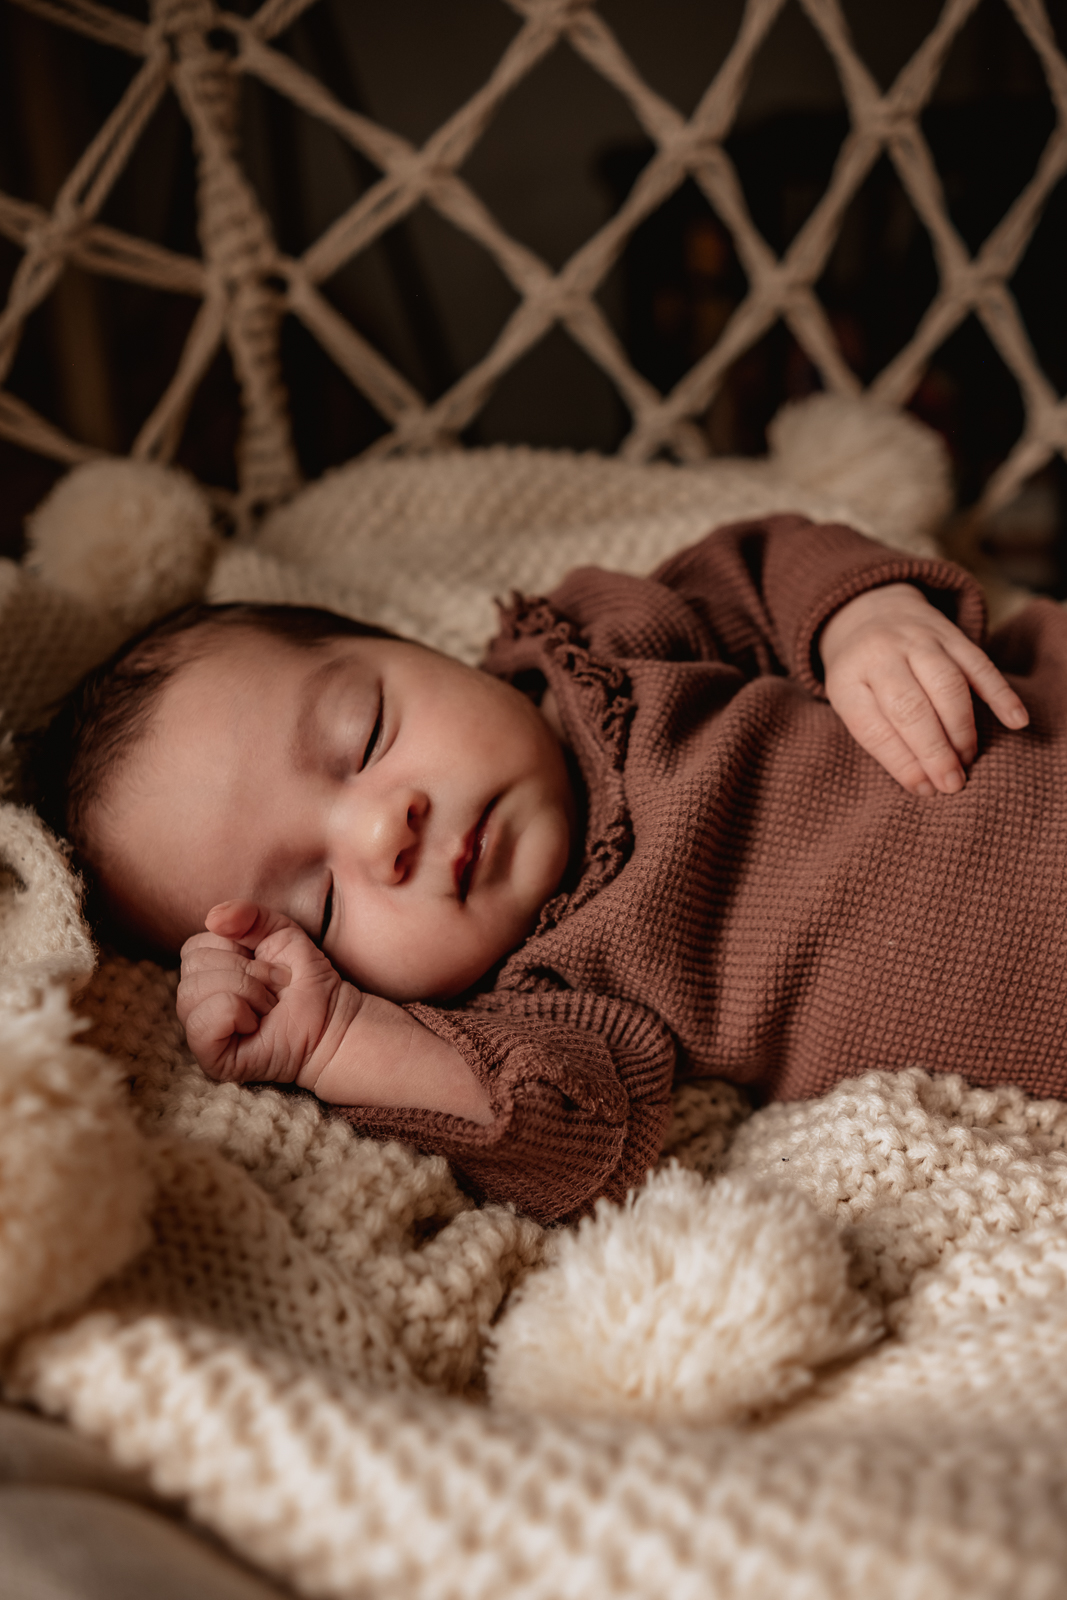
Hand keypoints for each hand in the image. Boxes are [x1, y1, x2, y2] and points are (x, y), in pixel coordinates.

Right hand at [177, 900, 360, 1085]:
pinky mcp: (210, 1059)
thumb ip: (247, 915)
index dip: (235, 949)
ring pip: (193, 992)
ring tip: (268, 1005)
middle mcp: (197, 1002)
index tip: (267, 965)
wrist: (330, 1018)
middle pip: (193, 967)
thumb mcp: (278, 932)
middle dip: (245, 971)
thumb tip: (213, 918)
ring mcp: (201, 1032)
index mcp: (205, 972)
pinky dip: (236, 1014)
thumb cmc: (303, 979)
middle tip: (274, 988)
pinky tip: (255, 1024)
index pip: (194, 947)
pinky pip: (202, 1024)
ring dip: (246, 991)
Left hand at [819, 583, 1027, 795]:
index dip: (902, 763)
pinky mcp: (951, 634)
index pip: (873, 728)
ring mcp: (918, 640)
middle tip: (952, 783)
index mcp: (847, 679)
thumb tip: (925, 784)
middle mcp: (881, 654)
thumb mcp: (851, 701)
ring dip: (962, 729)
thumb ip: (882, 737)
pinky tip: (1015, 721)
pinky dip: (1000, 694)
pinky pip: (980, 664)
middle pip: (911, 707)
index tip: (925, 789)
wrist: (870, 611)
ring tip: (968, 759)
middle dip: (935, 752)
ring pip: (948, 685)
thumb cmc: (862, 674)